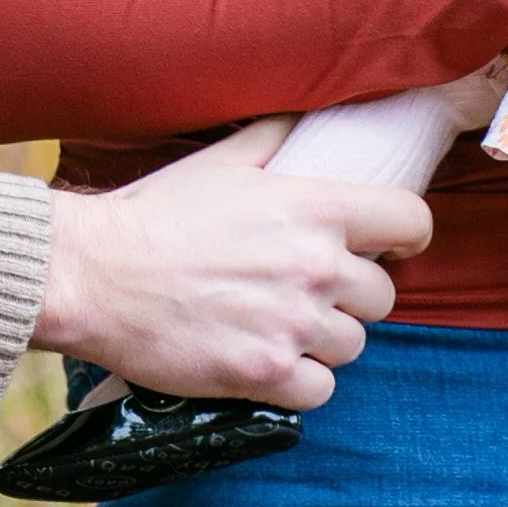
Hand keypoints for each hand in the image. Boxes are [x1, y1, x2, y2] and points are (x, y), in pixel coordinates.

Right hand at [28, 118, 433, 409]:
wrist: (95, 274)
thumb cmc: (156, 213)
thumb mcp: (224, 162)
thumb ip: (277, 139)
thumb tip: (307, 116)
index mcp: (315, 208)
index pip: (412, 223)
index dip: (403, 236)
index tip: (385, 245)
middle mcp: (315, 267)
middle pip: (383, 296)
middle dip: (352, 295)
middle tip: (310, 290)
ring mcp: (292, 325)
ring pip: (352, 344)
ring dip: (323, 339)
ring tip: (280, 324)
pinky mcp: (264, 374)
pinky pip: (320, 390)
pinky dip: (299, 382)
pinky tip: (267, 360)